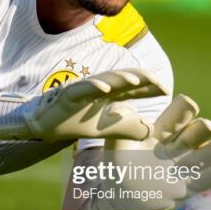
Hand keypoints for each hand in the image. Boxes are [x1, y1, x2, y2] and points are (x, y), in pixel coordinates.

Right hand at [0, 69, 167, 140]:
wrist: (44, 127)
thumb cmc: (74, 123)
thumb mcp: (105, 130)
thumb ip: (126, 128)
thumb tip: (149, 131)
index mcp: (108, 95)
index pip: (132, 89)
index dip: (148, 88)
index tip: (166, 90)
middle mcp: (98, 88)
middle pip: (123, 80)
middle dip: (141, 78)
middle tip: (159, 82)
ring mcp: (84, 88)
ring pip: (106, 80)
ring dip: (121, 78)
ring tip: (137, 80)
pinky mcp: (69, 94)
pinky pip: (83, 88)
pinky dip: (94, 87)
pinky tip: (105, 90)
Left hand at [84, 94, 210, 209]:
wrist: (122, 197)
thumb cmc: (118, 165)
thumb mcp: (116, 143)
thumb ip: (120, 125)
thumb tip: (120, 106)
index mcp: (163, 131)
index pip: (181, 112)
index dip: (185, 109)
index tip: (186, 105)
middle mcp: (179, 146)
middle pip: (202, 129)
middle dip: (205, 128)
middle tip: (204, 130)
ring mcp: (187, 166)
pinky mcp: (191, 187)